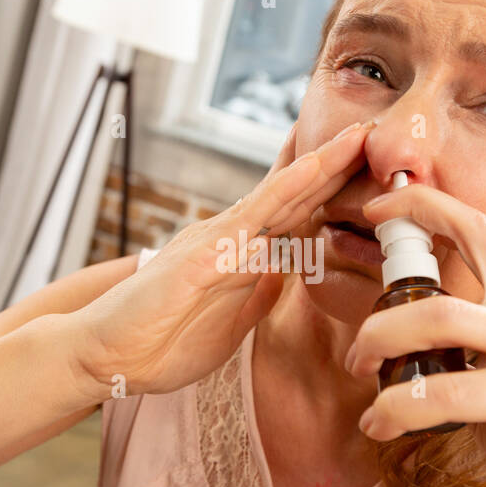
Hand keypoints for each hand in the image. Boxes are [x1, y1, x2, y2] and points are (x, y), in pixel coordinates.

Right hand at [75, 118, 375, 395]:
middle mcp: (229, 236)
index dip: (332, 190)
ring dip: (321, 165)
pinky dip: (283, 192)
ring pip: (279, 195)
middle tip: (379, 131)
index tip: (371, 170)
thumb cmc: (159, 342)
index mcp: (238, 253)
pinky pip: (251, 220)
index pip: (294, 214)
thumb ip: (258, 292)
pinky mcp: (201, 258)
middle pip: (294, 194)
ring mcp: (216, 242)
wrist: (106, 355)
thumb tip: (288, 271)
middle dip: (337, 164)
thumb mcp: (229, 321)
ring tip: (359, 137)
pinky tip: (312, 171)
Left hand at [345, 183, 485, 486]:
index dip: (426, 206)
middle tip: (356, 345)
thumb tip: (414, 354)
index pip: (482, 227)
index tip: (379, 207)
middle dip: (387, 296)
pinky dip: (397, 408)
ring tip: (359, 374)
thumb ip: (477, 353)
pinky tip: (380, 426)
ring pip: (438, 317)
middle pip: (453, 261)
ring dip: (380, 341)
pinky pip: (443, 394)